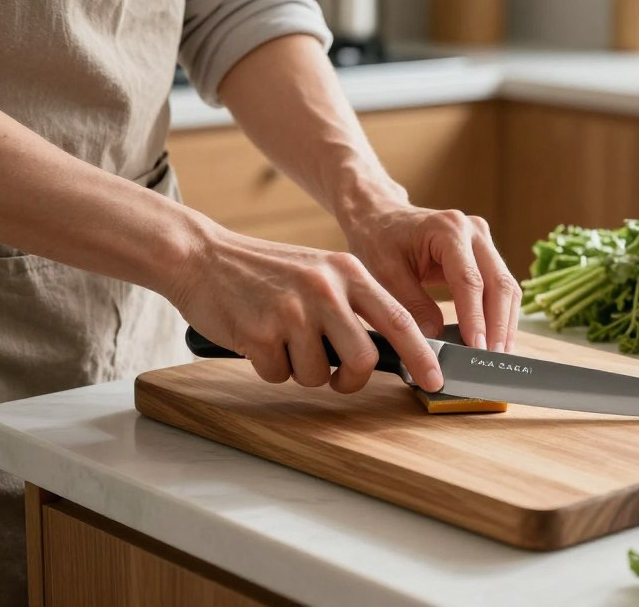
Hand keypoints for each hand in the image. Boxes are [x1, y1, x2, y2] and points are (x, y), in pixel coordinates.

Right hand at [166, 223, 443, 391]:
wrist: (203, 257)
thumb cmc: (266, 273)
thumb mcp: (320, 273)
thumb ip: (354, 304)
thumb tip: (393, 350)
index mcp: (347, 272)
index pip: (398, 319)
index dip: (422, 355)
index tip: (435, 380)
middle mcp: (325, 288)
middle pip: (364, 358)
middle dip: (352, 379)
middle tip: (336, 376)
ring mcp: (292, 310)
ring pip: (319, 374)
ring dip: (301, 370)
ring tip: (282, 338)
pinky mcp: (260, 332)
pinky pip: (279, 375)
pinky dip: (269, 367)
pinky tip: (258, 337)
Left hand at [344, 203, 521, 353]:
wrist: (381, 217)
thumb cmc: (379, 241)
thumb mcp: (385, 274)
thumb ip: (411, 306)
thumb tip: (435, 340)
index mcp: (447, 229)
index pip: (469, 280)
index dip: (475, 318)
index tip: (476, 348)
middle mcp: (473, 231)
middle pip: (498, 283)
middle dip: (499, 325)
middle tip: (493, 359)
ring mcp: (483, 240)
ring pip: (506, 286)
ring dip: (505, 323)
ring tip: (498, 355)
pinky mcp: (485, 253)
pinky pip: (500, 286)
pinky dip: (500, 314)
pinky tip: (496, 338)